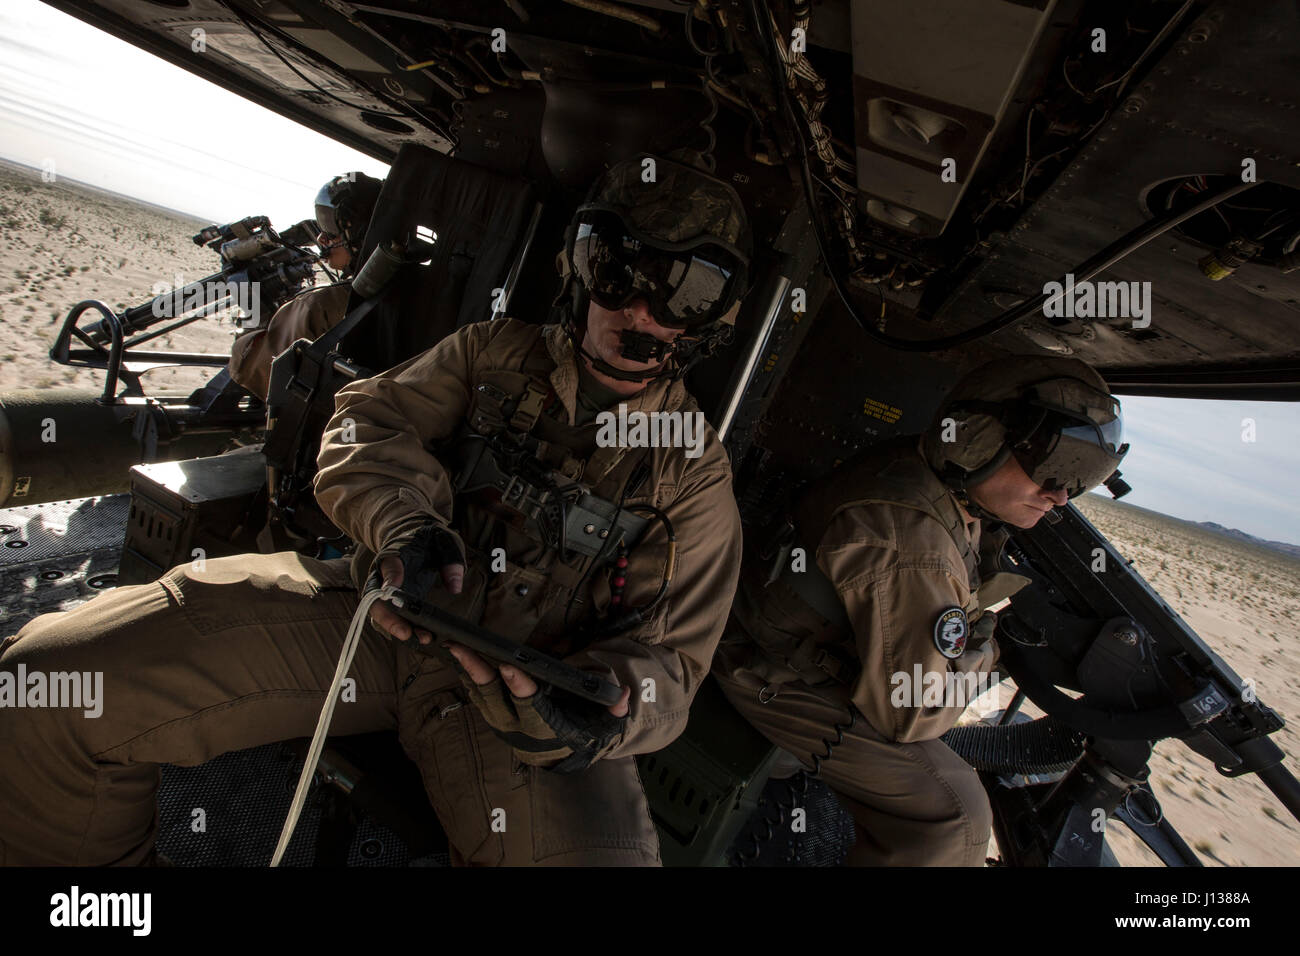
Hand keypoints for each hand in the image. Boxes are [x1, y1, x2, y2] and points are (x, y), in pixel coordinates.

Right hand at [367, 521, 464, 643]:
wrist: (412, 537)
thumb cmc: (428, 539)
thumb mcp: (444, 540)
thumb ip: (451, 560)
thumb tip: (455, 588)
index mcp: (395, 553)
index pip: (389, 565)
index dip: (390, 577)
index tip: (392, 591)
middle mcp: (383, 574)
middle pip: (376, 598)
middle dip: (388, 617)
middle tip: (405, 632)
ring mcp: (384, 590)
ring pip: (382, 612)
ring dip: (397, 628)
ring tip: (423, 638)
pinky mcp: (393, 600)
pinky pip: (393, 617)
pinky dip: (404, 628)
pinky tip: (423, 636)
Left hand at [445, 643, 629, 771]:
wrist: (564, 755)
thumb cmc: (584, 734)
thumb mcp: (604, 726)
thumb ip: (613, 711)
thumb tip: (623, 696)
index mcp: (545, 729)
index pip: (530, 706)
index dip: (519, 687)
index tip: (510, 666)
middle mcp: (518, 728)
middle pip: (493, 699)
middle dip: (478, 673)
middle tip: (462, 648)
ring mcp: (503, 724)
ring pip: (480, 697)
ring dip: (466, 672)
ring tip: (454, 646)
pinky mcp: (495, 718)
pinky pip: (477, 698)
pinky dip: (467, 678)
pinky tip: (459, 659)